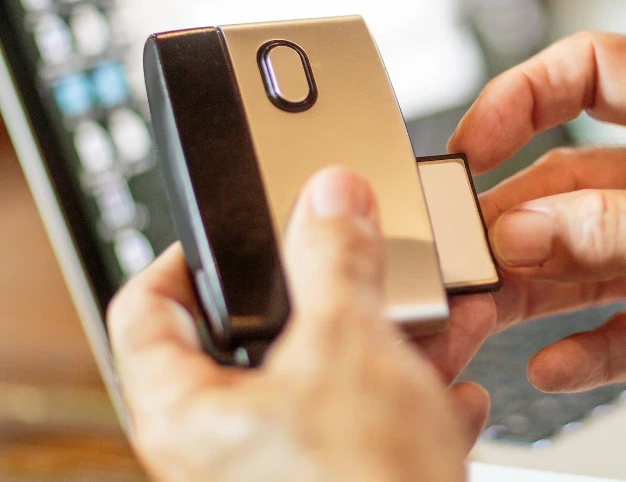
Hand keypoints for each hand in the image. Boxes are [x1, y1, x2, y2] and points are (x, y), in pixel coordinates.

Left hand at [108, 168, 489, 481]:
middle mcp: (229, 446)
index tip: (229, 229)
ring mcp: (291, 467)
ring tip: (434, 319)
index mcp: (191, 412)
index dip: (181, 256)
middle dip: (330, 295)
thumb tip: (329, 198)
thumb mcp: (347, 349)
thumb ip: (335, 260)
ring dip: (391, 342)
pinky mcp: (347, 480)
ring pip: (332, 378)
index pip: (145, 311)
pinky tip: (453, 391)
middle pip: (260, 338)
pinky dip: (413, 398)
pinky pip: (373, 423)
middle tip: (359, 262)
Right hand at [448, 31, 625, 443]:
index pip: (595, 74)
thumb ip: (624, 228)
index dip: (525, 97)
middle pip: (573, 181)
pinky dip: (586, 348)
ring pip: (586, 258)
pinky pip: (620, 326)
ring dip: (536, 286)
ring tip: (489, 310)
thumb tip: (528, 229)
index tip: (476, 142)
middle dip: (518, 217)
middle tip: (472, 251)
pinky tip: (554, 364)